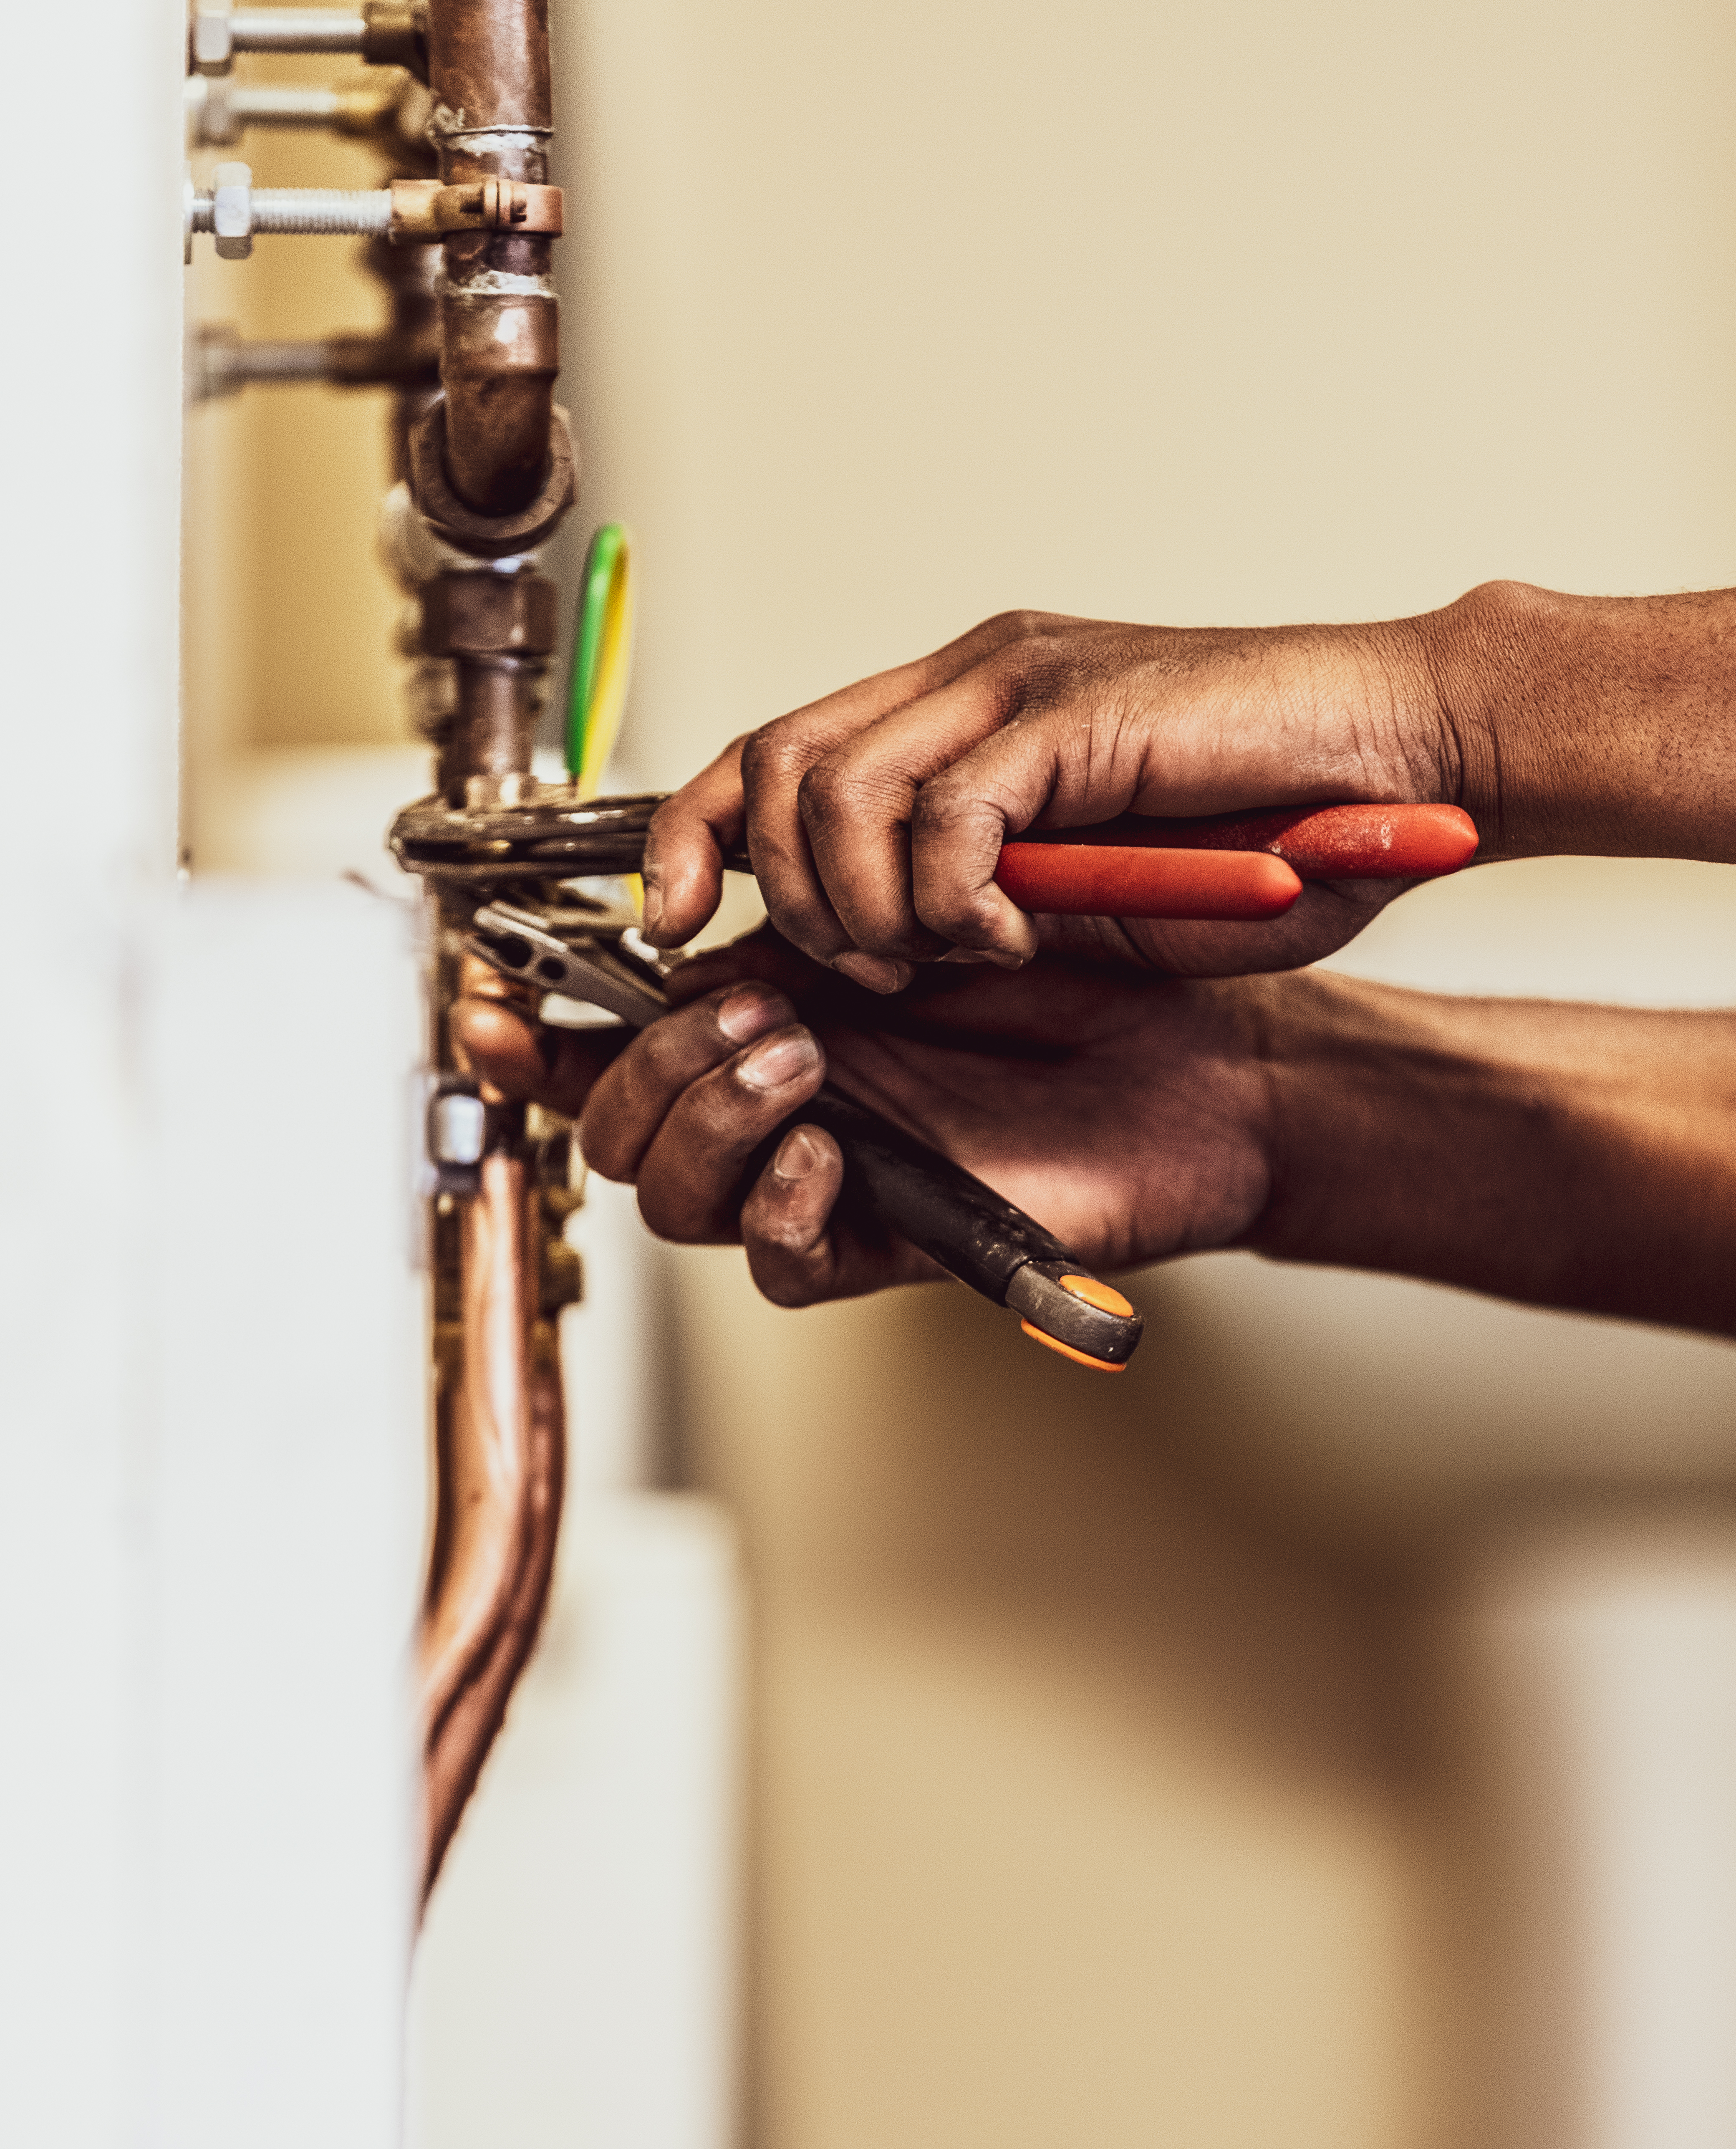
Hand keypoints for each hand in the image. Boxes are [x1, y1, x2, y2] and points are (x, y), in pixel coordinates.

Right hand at [453, 928, 1276, 1309]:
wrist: (1203, 1056)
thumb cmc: (1084, 966)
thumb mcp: (925, 894)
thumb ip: (807, 893)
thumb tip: (684, 883)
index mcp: (764, 1011)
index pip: (604, 1040)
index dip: (529, 1037)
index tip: (488, 1005)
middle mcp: (781, 1099)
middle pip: (616, 1129)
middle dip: (649, 1068)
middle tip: (759, 1014)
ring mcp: (829, 1173)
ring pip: (674, 1197)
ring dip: (707, 1124)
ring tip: (802, 1068)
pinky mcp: (889, 1238)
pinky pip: (778, 1265)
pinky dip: (781, 1209)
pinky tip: (832, 1155)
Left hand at [642, 603, 1460, 987]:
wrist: (1397, 769)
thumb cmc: (1263, 836)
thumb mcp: (1075, 883)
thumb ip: (972, 890)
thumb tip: (869, 950)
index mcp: (961, 709)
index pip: (768, 751)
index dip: (693, 838)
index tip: (676, 928)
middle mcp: (972, 678)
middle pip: (771, 765)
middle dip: (779, 894)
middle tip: (862, 973)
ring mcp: (1019, 685)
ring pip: (833, 789)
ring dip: (861, 906)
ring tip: (941, 957)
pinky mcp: (1072, 714)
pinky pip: (943, 814)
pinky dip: (949, 899)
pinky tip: (1012, 937)